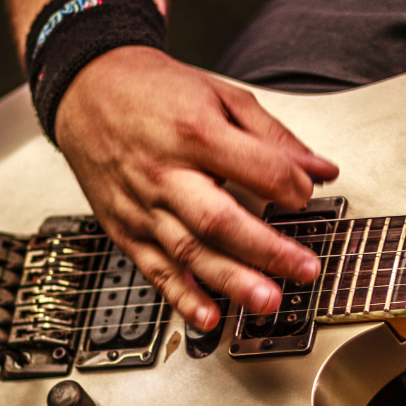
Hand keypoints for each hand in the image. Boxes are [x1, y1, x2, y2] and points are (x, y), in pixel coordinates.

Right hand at [55, 46, 338, 329]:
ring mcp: (142, 205)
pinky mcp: (124, 228)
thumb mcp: (220, 95)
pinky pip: (154, 269)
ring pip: (189, 252)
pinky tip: (209, 316)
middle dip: (266, 250)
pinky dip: (182, 297)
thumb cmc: (152, 91)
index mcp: (194, 132)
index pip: (256, 168)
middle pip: (219, 220)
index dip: (291, 186)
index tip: (308, 195)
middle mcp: (165, 173)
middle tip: (304, 270)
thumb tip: (320, 168)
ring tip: (266, 300)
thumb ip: (272, 136)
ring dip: (231, 281)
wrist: (86, 89)